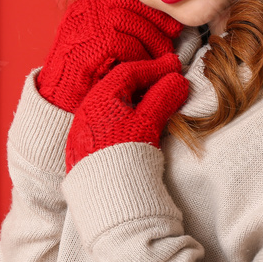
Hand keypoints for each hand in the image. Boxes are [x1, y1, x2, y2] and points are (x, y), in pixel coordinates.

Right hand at [37, 0, 183, 113]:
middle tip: (172, 39)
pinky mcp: (92, 44)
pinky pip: (127, 46)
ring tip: (164, 58)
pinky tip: (146, 69)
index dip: (151, 6)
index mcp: (88, 3)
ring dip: (153, 41)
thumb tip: (163, 19)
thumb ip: (123, 24)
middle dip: (156, 20)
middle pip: (130, 1)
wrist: (58, 98)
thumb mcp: (102, 38)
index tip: (170, 23)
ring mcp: (86, 24)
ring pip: (132, 23)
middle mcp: (85, 8)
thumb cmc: (86, 72)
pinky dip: (141, 58)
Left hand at [64, 55, 188, 173]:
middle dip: (146, 80)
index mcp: (98, 97)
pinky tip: (141, 119)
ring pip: (114, 102)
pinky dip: (127, 113)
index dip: (155, 67)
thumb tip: (178, 80)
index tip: (175, 65)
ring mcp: (84, 126)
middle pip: (119, 85)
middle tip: (170, 79)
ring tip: (160, 98)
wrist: (105, 196)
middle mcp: (86, 108)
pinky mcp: (86, 143)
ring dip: (137, 97)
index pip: (128, 71)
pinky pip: (108, 118)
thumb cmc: (124, 156)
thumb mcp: (148, 123)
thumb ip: (163, 97)